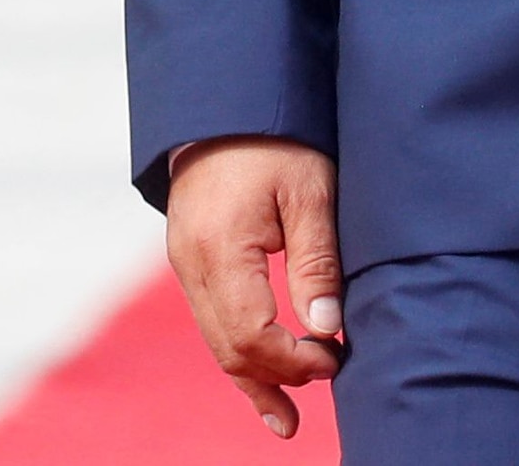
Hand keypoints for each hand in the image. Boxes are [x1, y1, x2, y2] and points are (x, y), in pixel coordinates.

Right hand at [165, 134, 346, 438]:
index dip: (294, 360)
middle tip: (325, 383)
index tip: (334, 357)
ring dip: (253, 379)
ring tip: (286, 419)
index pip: (253, 334)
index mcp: (220, 248)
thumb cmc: (276, 139)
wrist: (225, 99)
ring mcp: (184, 263)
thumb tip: (326, 329)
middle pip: (229, 348)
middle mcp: (191, 263)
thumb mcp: (310, 191)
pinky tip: (259, 379)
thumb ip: (316, 263)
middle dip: (276, 377)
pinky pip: (211, 320)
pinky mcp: (189, 259)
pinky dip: (238, 352)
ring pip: (216, 341)